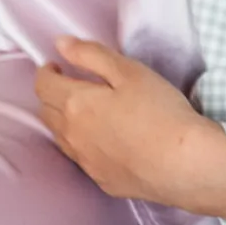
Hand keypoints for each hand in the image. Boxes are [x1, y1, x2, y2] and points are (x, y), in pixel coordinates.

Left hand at [35, 37, 225, 216]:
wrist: (182, 163)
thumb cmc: (158, 110)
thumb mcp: (129, 71)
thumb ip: (91, 55)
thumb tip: (60, 44)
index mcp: (75, 104)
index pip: (44, 85)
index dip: (46, 72)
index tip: (56, 65)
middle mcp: (72, 135)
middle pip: (47, 112)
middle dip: (52, 95)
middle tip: (69, 85)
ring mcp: (85, 162)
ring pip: (61, 138)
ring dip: (64, 121)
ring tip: (84, 112)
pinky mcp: (101, 180)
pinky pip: (82, 158)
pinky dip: (83, 144)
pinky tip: (104, 141)